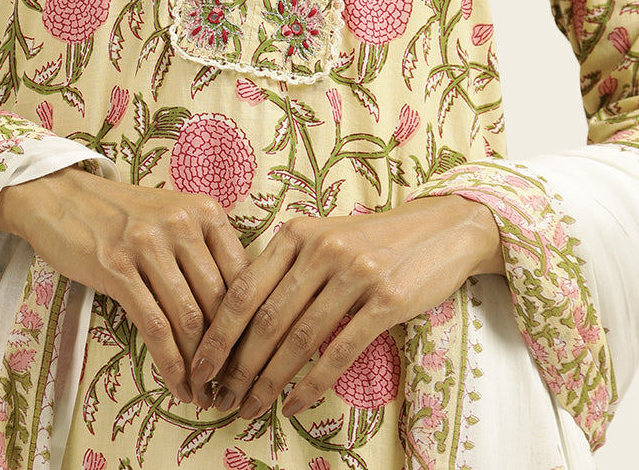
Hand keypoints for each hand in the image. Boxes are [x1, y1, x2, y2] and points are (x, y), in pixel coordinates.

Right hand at [0, 166, 249, 401]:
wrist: (62, 197)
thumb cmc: (122, 214)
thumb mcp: (172, 216)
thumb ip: (204, 249)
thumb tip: (236, 309)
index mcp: (204, 210)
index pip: (242, 273)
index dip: (248, 321)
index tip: (249, 354)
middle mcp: (182, 223)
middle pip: (219, 300)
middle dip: (227, 350)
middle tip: (229, 384)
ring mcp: (148, 245)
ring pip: (189, 317)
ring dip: (200, 365)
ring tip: (204, 393)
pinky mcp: (117, 269)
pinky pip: (154, 326)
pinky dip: (170, 363)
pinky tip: (177, 385)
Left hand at [187, 194, 502, 418]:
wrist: (440, 229)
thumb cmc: (372, 241)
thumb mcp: (323, 238)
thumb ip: (286, 267)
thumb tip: (237, 320)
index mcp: (297, 232)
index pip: (245, 289)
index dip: (218, 334)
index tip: (198, 367)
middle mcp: (321, 248)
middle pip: (266, 319)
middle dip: (237, 367)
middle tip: (218, 399)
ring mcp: (355, 272)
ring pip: (298, 339)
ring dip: (269, 382)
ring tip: (250, 408)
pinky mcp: (386, 300)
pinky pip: (338, 351)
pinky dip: (311, 384)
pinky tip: (294, 405)